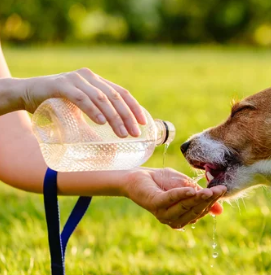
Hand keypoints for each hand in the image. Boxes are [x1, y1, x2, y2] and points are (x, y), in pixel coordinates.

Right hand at [0, 68, 145, 136]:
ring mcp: (75, 79)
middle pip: (115, 96)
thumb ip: (98, 116)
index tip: (143, 123)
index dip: (134, 107)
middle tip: (134, 133)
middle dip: (127, 116)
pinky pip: (81, 98)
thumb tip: (116, 138)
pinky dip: (93, 110)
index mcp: (97, 81)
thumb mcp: (81, 110)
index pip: (121, 92)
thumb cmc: (57, 104)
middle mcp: (89, 77)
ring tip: (122, 133)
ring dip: (114, 117)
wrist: (26, 94)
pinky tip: (102, 122)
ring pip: (101, 98)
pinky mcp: (61, 85)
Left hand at [122, 168, 226, 228]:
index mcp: (181, 216)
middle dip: (208, 200)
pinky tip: (191, 190)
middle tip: (219, 189)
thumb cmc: (162, 180)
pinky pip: (170, 200)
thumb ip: (200, 196)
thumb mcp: (186, 186)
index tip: (223, 190)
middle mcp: (173, 219)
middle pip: (195, 210)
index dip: (212, 201)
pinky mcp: (154, 203)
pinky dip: (181, 194)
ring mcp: (163, 213)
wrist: (139, 175)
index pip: (201, 210)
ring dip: (197, 199)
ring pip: (185, 207)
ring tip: (209, 191)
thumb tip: (220, 211)